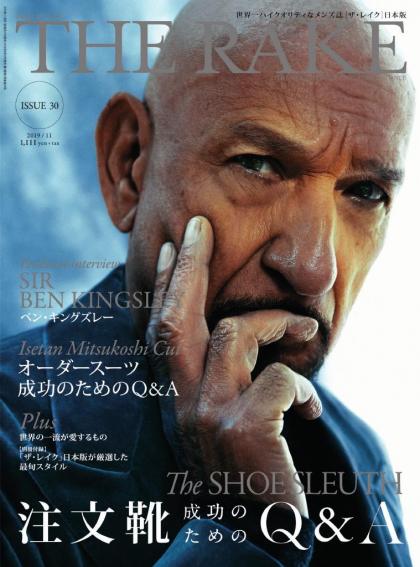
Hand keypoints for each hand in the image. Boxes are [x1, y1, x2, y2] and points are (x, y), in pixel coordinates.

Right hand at [146, 216, 321, 516]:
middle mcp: (180, 405)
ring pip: (233, 335)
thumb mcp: (213, 425)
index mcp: (173, 401)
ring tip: (308, 332)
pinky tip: (309, 411)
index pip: (159, 331)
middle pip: (174, 319)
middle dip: (187, 267)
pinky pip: (279, 381)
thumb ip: (211, 383)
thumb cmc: (240, 473)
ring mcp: (208, 417)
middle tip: (199, 227)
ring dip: (277, 324)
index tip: (173, 247)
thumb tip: (226, 333)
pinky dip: (303, 388)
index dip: (164, 287)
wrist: (252, 536)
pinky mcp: (244, 431)